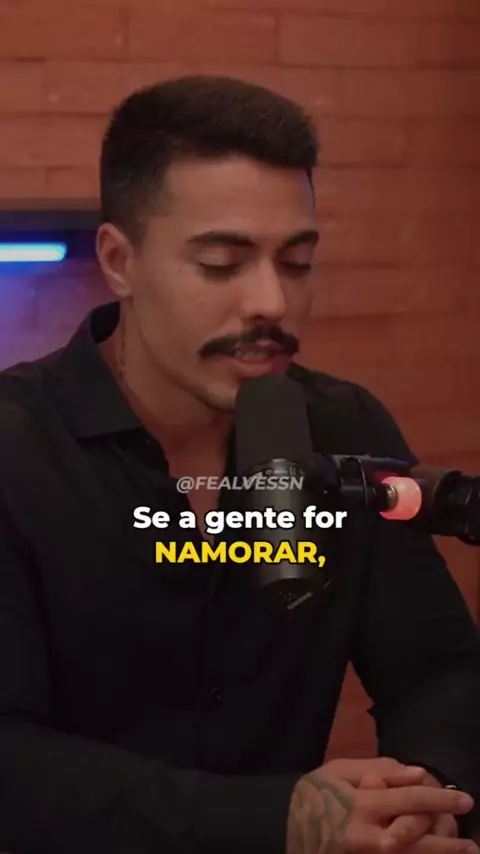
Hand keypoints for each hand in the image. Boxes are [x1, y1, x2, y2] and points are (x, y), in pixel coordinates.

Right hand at [286, 757, 476, 853]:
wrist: (280, 828)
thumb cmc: (313, 794)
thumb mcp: (339, 771)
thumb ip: (378, 769)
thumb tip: (417, 773)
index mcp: (362, 805)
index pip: (410, 801)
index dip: (440, 799)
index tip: (464, 799)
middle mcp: (367, 837)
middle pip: (417, 841)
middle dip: (447, 842)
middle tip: (471, 843)